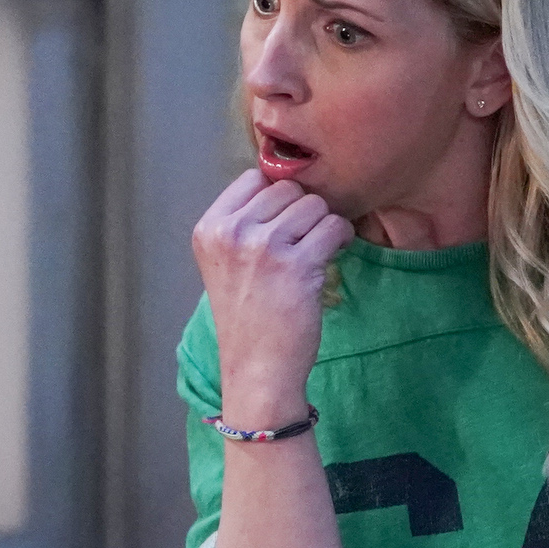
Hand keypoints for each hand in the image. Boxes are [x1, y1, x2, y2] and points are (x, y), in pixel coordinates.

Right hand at [189, 168, 354, 420]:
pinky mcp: (296, 264)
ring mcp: (262, 247)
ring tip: (312, 256)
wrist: (256, 369)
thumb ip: (244, 222)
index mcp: (209, 229)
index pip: (253, 178)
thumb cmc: (247, 318)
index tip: (279, 227)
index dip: (275, 199)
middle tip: (299, 245)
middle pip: (287, 188)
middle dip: (301, 213)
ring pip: (315, 204)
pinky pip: (335, 227)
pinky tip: (327, 262)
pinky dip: (340, 241)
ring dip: (322, 227)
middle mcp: (231, 233)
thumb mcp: (225, 263)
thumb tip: (286, 182)